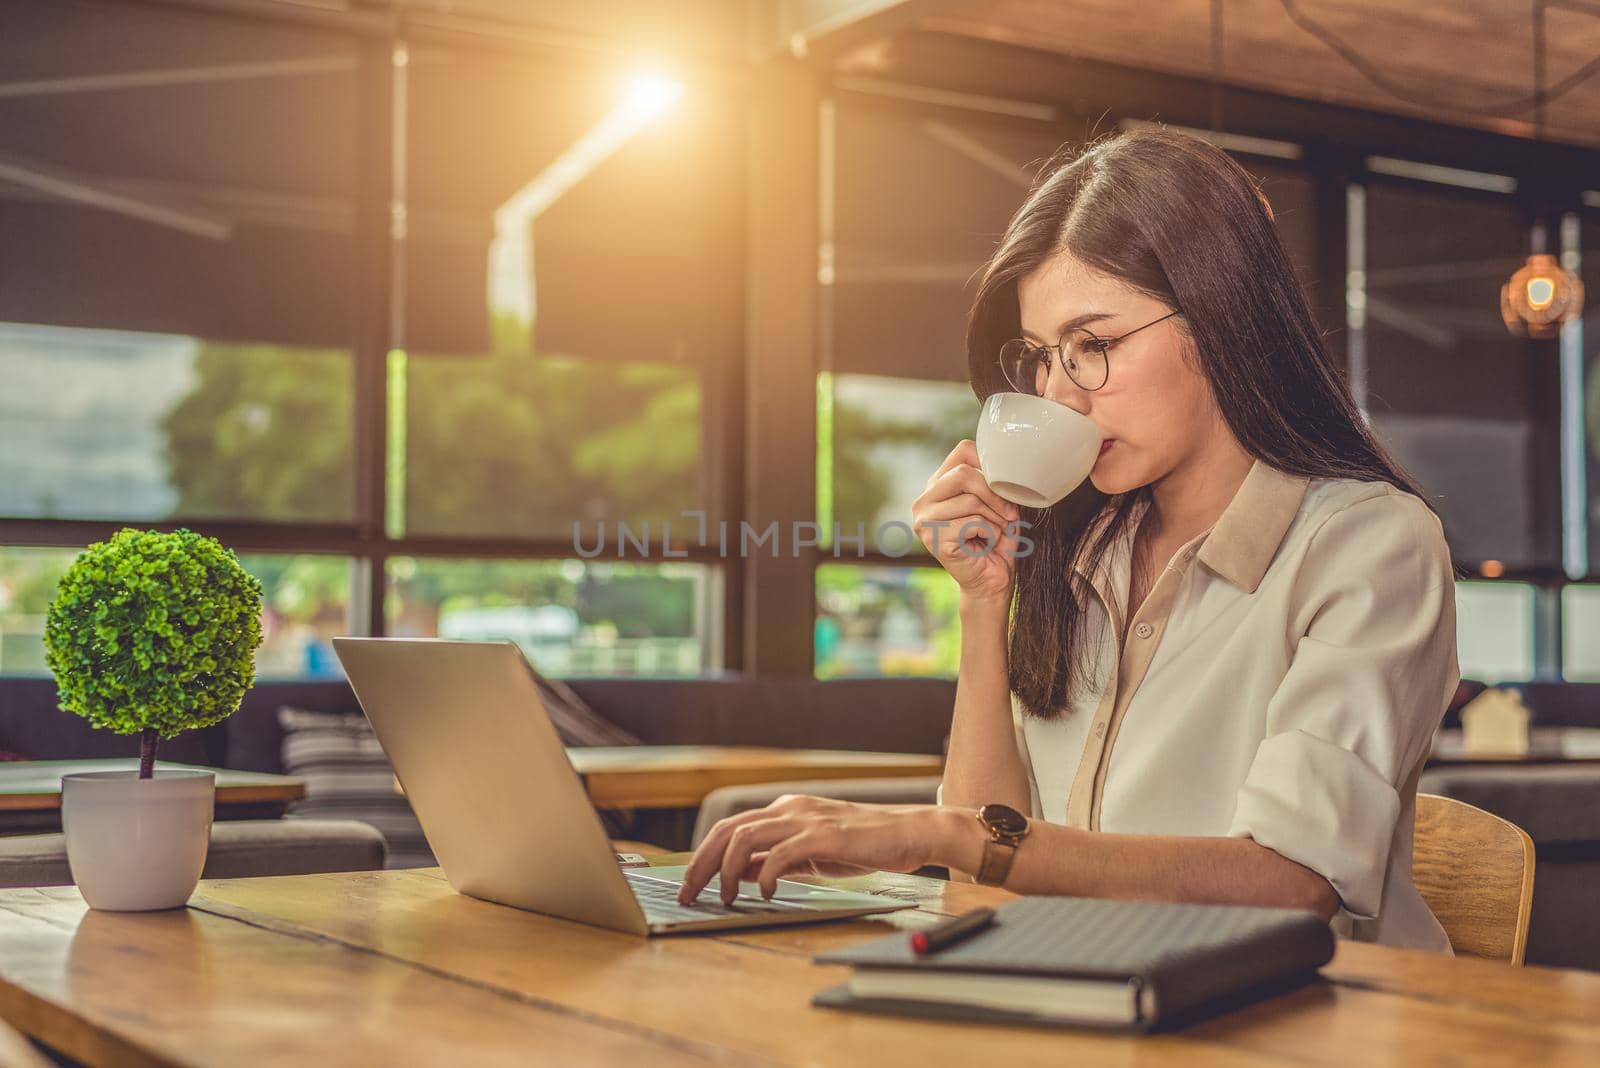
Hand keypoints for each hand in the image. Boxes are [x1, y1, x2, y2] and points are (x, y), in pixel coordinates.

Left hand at [675, 795, 961, 904]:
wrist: (910, 832)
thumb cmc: (865, 845)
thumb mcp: (812, 852)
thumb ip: (777, 858)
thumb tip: (739, 873)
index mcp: (786, 810)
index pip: (730, 828)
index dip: (703, 855)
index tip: (689, 883)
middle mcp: (790, 808)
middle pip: (727, 830)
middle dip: (701, 863)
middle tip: (688, 893)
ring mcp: (806, 819)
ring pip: (745, 837)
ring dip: (725, 870)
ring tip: (725, 897)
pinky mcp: (823, 836)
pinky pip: (780, 853)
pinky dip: (765, 875)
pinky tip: (766, 892)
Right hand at [910, 440, 1022, 606]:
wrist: (991, 582)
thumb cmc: (996, 541)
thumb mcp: (997, 503)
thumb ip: (992, 480)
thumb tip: (1003, 462)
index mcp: (938, 484)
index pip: (963, 450)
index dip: (990, 466)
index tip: (1004, 488)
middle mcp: (924, 499)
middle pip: (964, 474)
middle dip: (995, 495)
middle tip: (1009, 515)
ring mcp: (924, 520)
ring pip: (971, 500)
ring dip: (995, 519)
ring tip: (994, 533)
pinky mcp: (933, 539)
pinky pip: (973, 523)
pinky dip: (990, 533)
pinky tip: (984, 545)